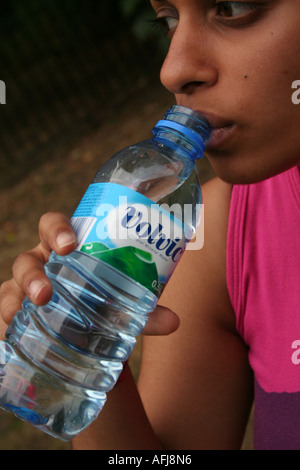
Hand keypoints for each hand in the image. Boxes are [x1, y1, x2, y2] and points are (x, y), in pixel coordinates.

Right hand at [0, 212, 178, 339]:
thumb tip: (175, 321)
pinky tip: (11, 327)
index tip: (69, 245)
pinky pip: (4, 308)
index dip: (57, 229)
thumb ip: (145, 312)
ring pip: (13, 282)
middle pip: (28, 255)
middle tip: (47, 291)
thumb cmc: (102, 305)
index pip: (54, 226)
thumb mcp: (122, 306)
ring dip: (21, 293)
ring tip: (34, 307)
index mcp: (69, 250)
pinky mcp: (15, 311)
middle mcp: (44, 263)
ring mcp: (26, 287)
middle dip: (34, 270)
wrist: (83, 336)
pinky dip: (6, 316)